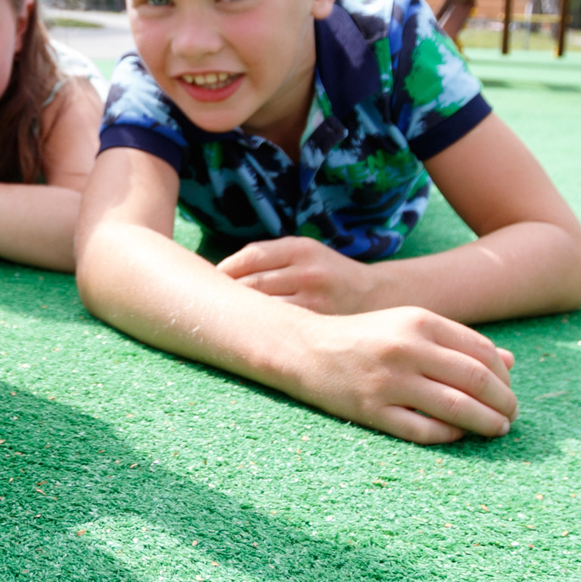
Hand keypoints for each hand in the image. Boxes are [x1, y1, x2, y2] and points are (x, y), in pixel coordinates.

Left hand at [217, 235, 379, 313]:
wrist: (373, 295)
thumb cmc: (326, 271)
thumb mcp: (303, 250)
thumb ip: (267, 256)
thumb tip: (219, 272)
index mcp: (300, 249)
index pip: (250, 257)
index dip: (224, 269)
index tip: (208, 280)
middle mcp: (308, 272)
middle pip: (252, 284)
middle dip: (226, 294)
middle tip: (206, 303)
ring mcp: (314, 301)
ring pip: (264, 308)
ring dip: (240, 315)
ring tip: (223, 320)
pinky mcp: (318, 323)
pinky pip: (280, 327)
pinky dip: (262, 329)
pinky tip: (251, 332)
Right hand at [287, 306, 516, 443]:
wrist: (303, 348)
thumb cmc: (365, 337)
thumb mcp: (410, 326)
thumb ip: (458, 342)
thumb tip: (510, 364)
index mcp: (420, 322)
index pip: (483, 352)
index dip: (505, 376)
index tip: (508, 391)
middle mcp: (406, 348)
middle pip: (477, 380)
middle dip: (505, 403)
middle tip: (511, 415)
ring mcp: (389, 381)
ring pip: (458, 408)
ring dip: (488, 423)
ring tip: (498, 429)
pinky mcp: (372, 411)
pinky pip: (425, 431)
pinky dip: (451, 436)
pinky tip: (459, 435)